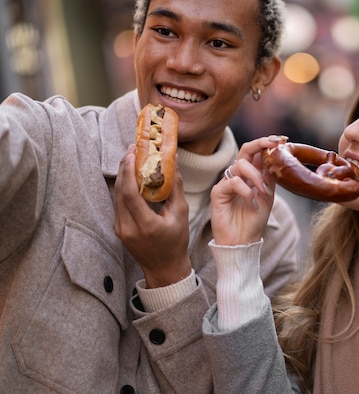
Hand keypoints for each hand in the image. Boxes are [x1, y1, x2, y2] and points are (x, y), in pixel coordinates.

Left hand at [114, 145, 190, 287]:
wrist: (164, 268)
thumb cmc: (176, 242)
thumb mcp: (181, 214)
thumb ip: (175, 187)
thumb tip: (173, 161)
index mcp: (146, 226)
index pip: (130, 193)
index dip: (129, 171)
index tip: (132, 153)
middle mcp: (128, 228)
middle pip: (119, 191)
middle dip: (124, 167)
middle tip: (131, 149)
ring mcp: (120, 229)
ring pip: (116, 195)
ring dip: (122, 175)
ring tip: (131, 158)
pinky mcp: (118, 228)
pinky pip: (118, 203)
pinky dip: (123, 187)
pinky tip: (131, 176)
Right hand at [210, 135, 285, 245]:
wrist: (244, 241)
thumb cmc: (255, 220)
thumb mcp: (268, 196)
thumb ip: (269, 177)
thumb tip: (275, 156)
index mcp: (250, 175)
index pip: (256, 152)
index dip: (267, 143)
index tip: (282, 139)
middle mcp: (237, 175)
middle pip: (245, 150)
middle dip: (260, 144)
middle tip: (274, 144)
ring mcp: (227, 183)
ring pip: (240, 165)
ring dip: (256, 176)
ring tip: (263, 192)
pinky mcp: (218, 193)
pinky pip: (233, 182)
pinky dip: (246, 191)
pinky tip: (252, 202)